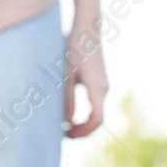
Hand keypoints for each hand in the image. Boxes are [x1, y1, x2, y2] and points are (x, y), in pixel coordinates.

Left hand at [64, 20, 107, 137]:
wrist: (87, 29)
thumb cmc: (74, 49)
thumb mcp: (66, 76)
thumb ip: (67, 100)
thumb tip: (66, 123)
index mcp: (97, 88)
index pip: (97, 119)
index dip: (84, 132)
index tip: (67, 136)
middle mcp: (104, 89)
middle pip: (98, 120)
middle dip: (82, 132)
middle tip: (63, 136)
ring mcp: (103, 86)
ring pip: (97, 114)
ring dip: (83, 125)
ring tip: (64, 130)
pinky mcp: (99, 83)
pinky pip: (95, 106)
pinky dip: (85, 116)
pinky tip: (70, 118)